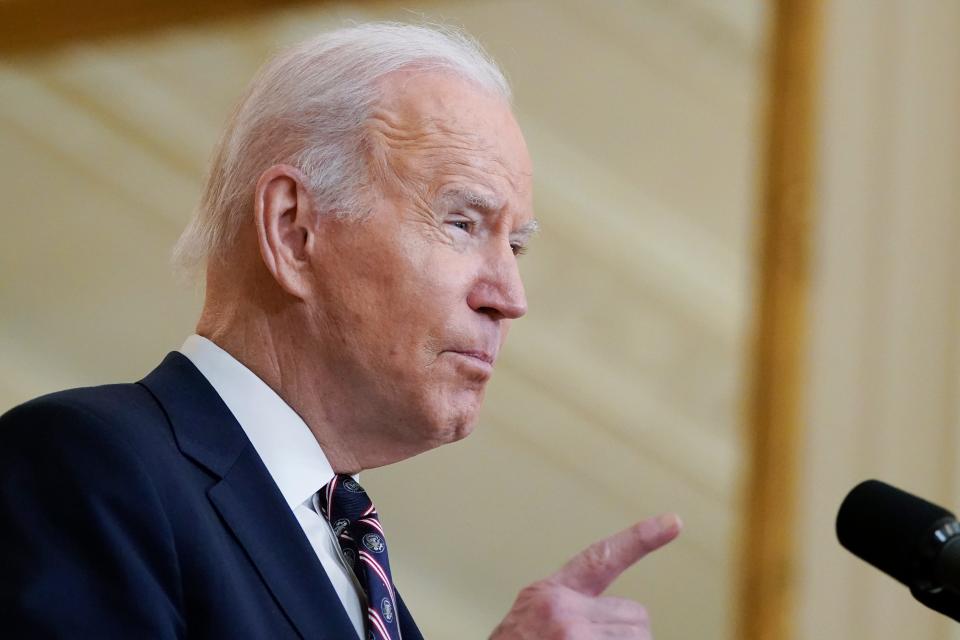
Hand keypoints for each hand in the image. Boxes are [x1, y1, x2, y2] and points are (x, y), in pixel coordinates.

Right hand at [490, 513, 681, 638]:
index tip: (674, 521)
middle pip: (637, 617)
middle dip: (626, 637)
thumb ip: (571, 611)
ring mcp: (573, 635)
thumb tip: (623, 623)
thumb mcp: (530, 623)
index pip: (602, 558)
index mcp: (550, 594)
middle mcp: (563, 609)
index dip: (641, 538)